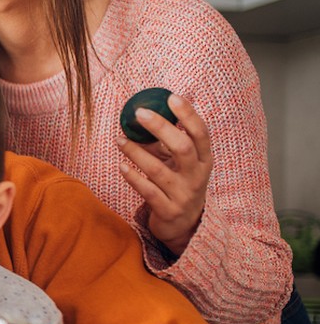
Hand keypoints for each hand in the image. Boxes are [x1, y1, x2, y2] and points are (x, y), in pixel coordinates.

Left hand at [117, 93, 211, 255]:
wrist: (185, 226)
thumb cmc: (179, 184)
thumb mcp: (182, 164)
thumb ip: (169, 142)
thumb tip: (147, 113)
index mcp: (204, 160)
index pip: (201, 133)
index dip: (189, 114)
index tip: (172, 97)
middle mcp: (196, 176)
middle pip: (182, 147)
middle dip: (161, 128)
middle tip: (139, 113)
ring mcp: (183, 195)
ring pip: (158, 170)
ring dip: (136, 152)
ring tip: (119, 140)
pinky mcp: (167, 210)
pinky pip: (148, 192)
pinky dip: (133, 178)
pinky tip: (122, 166)